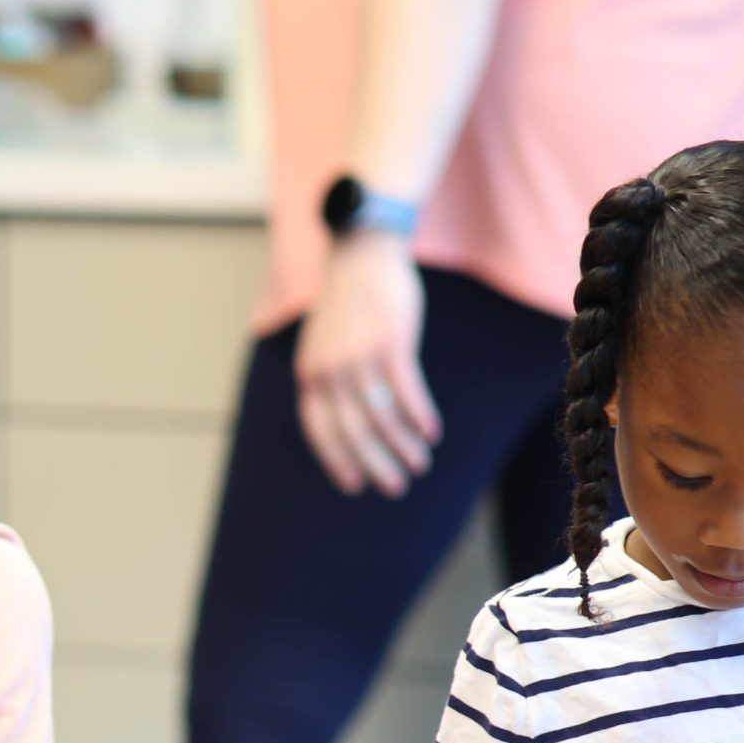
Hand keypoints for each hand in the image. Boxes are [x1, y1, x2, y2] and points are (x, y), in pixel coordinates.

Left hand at [297, 232, 441, 496]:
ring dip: (403, 446)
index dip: (337, 461)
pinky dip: (420, 417)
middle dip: (376, 464)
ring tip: (420, 464)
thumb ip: (331, 382)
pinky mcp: (391, 344)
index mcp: (311, 375)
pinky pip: (407, 392)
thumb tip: (352, 425)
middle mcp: (331, 372)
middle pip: (354, 433)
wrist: (361, 255)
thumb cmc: (347, 306)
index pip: (320, 431)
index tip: (354, 485)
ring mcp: (360, 358)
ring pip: (383, 418)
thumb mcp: (325, 346)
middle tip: (395, 487)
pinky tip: (432, 433)